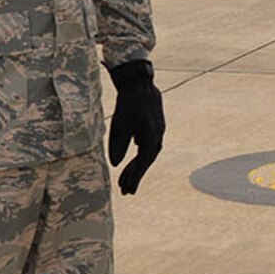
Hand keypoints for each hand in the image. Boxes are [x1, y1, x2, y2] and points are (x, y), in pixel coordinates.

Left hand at [107, 59, 165, 194]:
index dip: (134, 177)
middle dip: (135, 176)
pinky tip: (133, 161)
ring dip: (137, 168)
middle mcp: (158, 136)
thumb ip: (119, 143)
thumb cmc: (128, 101)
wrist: (140, 82)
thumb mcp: (120, 122)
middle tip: (125, 191)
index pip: (142, 162)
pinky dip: (139, 157)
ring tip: (127, 180)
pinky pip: (148, 147)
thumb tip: (116, 164)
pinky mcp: (154, 126)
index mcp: (151, 136)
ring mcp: (158, 131)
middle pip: (146, 161)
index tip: (126, 190)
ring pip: (147, 154)